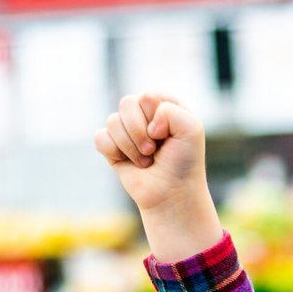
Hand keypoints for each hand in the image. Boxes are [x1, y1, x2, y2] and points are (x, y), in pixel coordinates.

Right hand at [94, 93, 223, 260]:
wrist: (172, 195)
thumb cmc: (185, 162)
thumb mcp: (192, 129)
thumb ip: (172, 110)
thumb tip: (146, 124)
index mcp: (163, 104)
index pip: (148, 97)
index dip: (156, 117)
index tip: (167, 136)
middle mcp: (144, 113)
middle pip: (127, 103)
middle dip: (140, 131)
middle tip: (154, 150)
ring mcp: (127, 129)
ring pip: (112, 121)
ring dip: (131, 146)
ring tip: (146, 160)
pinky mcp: (112, 146)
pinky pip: (100, 137)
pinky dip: (114, 152)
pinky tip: (128, 162)